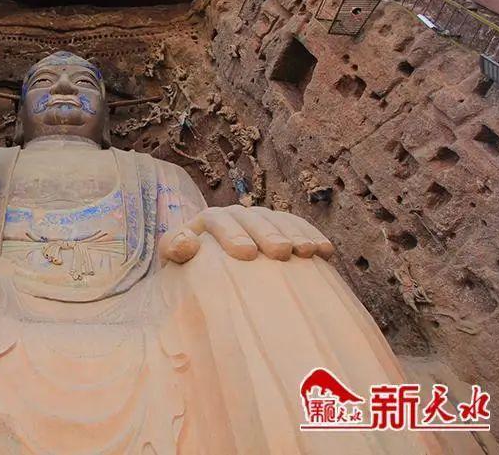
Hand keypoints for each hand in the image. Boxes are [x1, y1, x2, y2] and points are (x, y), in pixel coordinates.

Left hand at [159, 205, 333, 263]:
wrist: (202, 281)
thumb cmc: (187, 280)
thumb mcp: (173, 267)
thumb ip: (173, 252)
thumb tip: (187, 242)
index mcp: (203, 224)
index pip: (216, 220)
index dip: (231, 233)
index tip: (247, 254)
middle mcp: (232, 217)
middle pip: (251, 218)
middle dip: (267, 233)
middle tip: (281, 252)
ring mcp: (257, 222)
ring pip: (277, 220)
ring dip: (294, 233)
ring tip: (308, 251)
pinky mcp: (278, 230)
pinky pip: (297, 228)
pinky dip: (311, 237)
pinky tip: (325, 252)